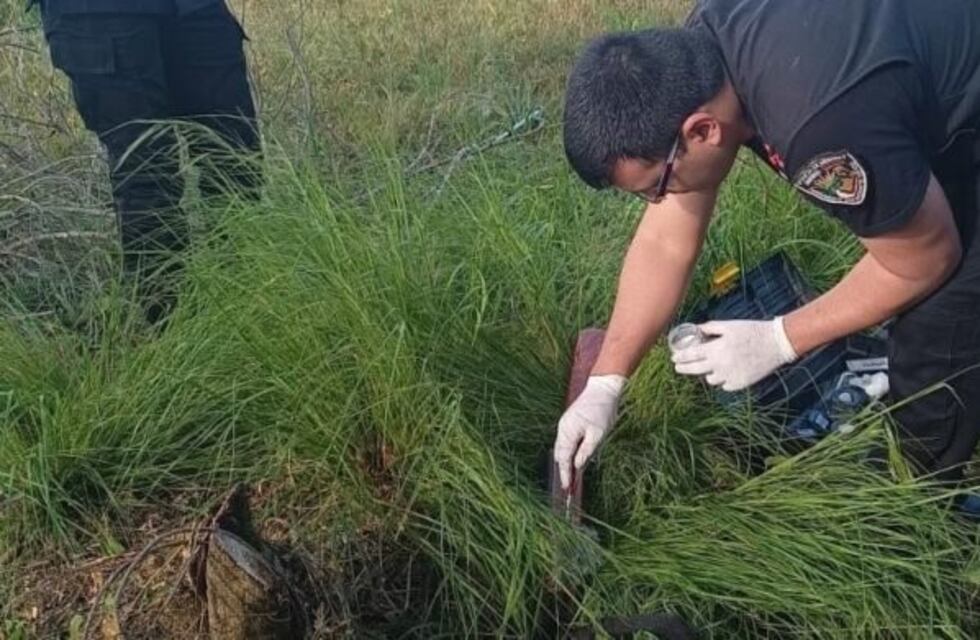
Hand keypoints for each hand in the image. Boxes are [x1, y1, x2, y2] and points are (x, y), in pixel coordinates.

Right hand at [553, 374, 626, 489]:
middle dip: (564, 471)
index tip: (566, 489)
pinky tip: (575, 460)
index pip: (564, 459)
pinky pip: (566, 441)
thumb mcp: (598, 434)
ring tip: (571, 478)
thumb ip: (586, 451)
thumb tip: (577, 466)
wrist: (602, 388)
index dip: (565, 475)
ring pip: (562, 448)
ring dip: (566, 462)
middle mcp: (563, 429)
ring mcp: (565, 425)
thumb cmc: (602, 410)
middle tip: (569, 488)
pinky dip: (569, 453)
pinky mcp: (570, 422)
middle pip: (560, 455)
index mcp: (568, 432)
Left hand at [671, 317, 797, 391]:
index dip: (680, 357)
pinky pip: (725, 385)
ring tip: (711, 366)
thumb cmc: (752, 331)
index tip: (674, 358)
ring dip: (708, 373)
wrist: (776, 343)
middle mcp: (720, 365)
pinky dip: (724, 379)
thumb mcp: (730, 325)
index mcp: (716, 349)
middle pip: (695, 370)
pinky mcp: (740, 384)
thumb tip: (696, 329)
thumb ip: (711, 328)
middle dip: (684, 368)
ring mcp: (730, 376)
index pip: (691, 355)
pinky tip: (727, 371)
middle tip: (679, 367)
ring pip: (710, 379)